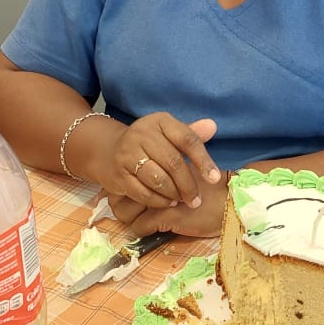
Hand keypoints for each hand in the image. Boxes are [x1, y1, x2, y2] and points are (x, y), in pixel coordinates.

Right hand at [94, 114, 220, 211]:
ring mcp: (127, 153)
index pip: (187, 139)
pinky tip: (167, 202)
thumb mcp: (168, 134)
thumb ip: (191, 134)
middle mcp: (142, 134)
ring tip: (181, 200)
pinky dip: (158, 201)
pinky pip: (142, 192)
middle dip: (188, 185)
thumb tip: (213, 127)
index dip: (203, 160)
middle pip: (173, 162)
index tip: (215, 179)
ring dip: (173, 194)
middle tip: (196, 200)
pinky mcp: (118, 174)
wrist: (108, 150)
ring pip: (158, 179)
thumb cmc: (148, 143)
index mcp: (160, 121)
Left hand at [108, 170, 227, 237]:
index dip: (125, 191)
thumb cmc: (213, 190)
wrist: (232, 200)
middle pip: (120, 195)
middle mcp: (155, 178)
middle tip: (135, 213)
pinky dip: (145, 230)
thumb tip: (145, 186)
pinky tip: (157, 229)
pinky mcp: (166, 214)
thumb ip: (166, 179)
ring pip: (125, 212)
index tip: (132, 199)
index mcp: (159, 166)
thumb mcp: (187, 178)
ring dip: (132, 219)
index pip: (127, 177)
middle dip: (124, 206)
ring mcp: (159, 196)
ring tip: (144, 222)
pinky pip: (141, 226)